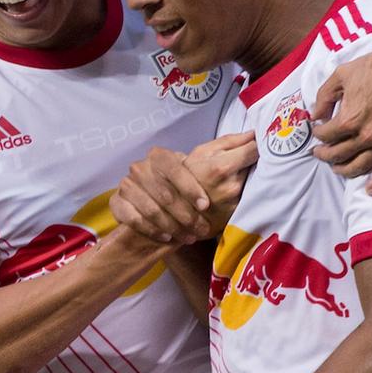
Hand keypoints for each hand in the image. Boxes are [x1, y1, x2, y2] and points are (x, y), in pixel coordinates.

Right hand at [112, 137, 251, 244]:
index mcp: (161, 156)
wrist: (151, 202)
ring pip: (152, 211)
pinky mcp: (117, 203)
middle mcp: (141, 167)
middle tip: (201, 228)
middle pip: (165, 195)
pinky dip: (154, 231)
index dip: (191, 188)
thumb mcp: (204, 159)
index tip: (206, 205)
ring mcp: (126, 186)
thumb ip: (227, 146)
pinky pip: (136, 221)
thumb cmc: (184, 180)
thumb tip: (254, 134)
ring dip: (173, 227)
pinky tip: (169, 238)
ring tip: (189, 236)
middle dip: (186, 215)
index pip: (175, 169)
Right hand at [184, 133, 257, 232]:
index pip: (254, 150)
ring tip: (234, 173)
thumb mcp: (201, 153)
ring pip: (256, 178)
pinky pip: (252, 193)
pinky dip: (247, 186)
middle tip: (241, 159)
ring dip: (250, 173)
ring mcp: (236, 202)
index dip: (254, 144)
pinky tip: (233, 186)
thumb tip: (253, 133)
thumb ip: (228, 141)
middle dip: (251, 159)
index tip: (251, 144)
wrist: (177, 207)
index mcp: (221, 168)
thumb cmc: (188, 176)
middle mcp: (232, 186)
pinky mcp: (239, 212)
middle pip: (257, 164)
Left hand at [312, 39, 371, 194]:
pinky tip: (370, 189)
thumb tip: (314, 116)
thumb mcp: (340, 75)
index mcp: (348, 119)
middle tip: (320, 152)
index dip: (318, 134)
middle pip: (338, 155)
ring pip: (360, 166)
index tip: (319, 130)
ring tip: (337, 167)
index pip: (324, 136)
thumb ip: (323, 97)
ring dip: (344, 170)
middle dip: (325, 155)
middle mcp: (366, 134)